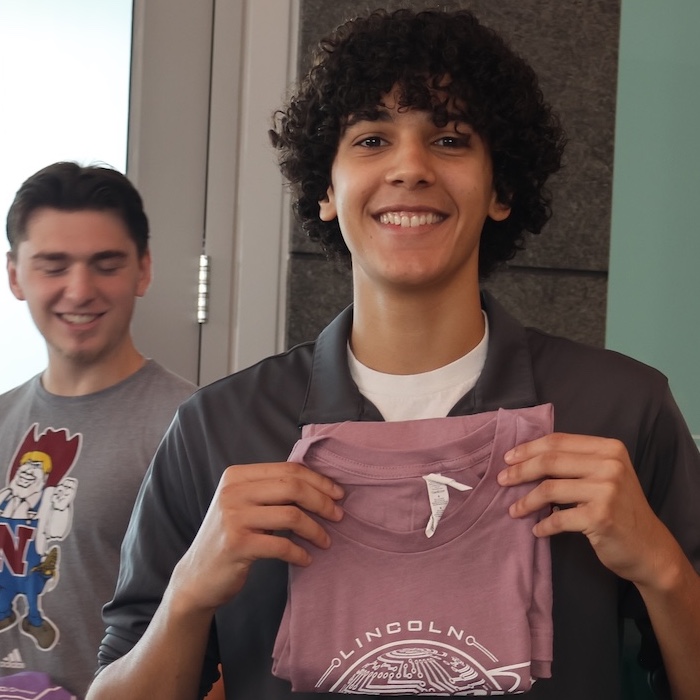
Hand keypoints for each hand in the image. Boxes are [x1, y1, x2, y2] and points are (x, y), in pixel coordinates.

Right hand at [170, 461, 343, 612]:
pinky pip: (281, 545)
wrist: (197, 576)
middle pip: (292, 487)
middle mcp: (232, 491)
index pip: (288, 469)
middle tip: (338, 516)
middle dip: (322, 501)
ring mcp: (232, 517)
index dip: (318, 480)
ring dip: (315, 529)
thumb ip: (271, 491)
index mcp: (236, 475)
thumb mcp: (245, 505)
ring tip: (325, 541)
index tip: (338, 494)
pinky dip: (300, 552)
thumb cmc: (231, 537)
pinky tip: (306, 559)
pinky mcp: (236, 545)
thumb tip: (320, 486)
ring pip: (291, 515)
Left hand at [498, 432, 673, 587]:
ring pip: (550, 489)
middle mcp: (610, 465)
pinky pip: (558, 518)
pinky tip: (537, 530)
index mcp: (609, 449)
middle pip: (550, 461)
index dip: (529, 449)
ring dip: (526, 501)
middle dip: (520, 471)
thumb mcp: (605, 476)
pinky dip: (543, 525)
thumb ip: (576, 462)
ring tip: (514, 510)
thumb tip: (526, 458)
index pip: (558, 441)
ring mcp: (607, 490)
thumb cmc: (621, 510)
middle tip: (502, 481)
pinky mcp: (601, 516)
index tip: (507, 459)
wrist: (650, 549)